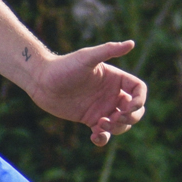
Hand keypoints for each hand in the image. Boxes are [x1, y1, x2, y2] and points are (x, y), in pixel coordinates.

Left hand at [29, 39, 148, 145]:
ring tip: (100, 124)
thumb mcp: (87, 58)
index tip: (128, 108)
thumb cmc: (63, 66)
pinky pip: (104, 133)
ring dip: (117, 129)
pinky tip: (94, 136)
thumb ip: (109, 50)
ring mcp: (102, 108)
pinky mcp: (90, 119)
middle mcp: (112, 94)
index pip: (138, 90)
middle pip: (135, 110)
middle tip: (115, 119)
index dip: (139, 100)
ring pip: (122, 124)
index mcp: (115, 79)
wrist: (41, 81)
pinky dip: (103, 138)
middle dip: (131, 118)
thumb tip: (132, 43)